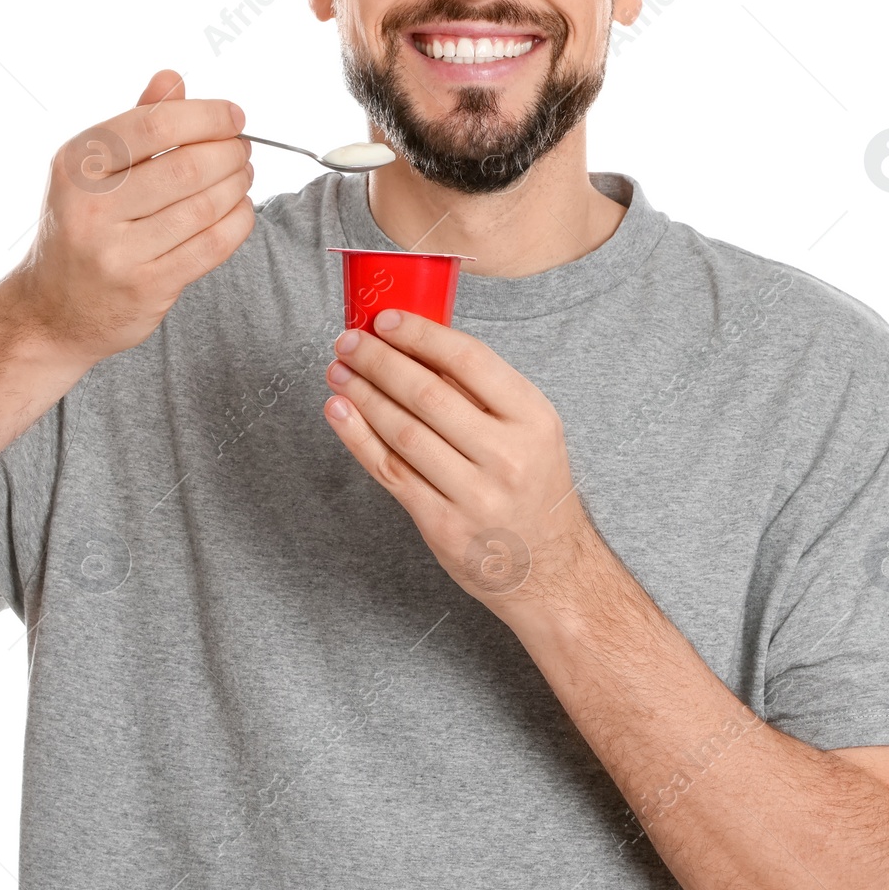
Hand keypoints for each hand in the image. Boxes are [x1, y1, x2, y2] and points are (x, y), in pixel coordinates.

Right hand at [14, 70, 254, 367]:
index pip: (156, 125)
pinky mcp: (147, 287)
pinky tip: (239, 209)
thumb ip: (134, 124)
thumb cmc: (78, 229)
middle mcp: (92, 207)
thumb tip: (173, 78)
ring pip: (205, 206)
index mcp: (77, 165)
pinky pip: (212, 246)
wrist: (50, 312)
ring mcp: (118, 252)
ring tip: (242, 176)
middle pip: (187, 166)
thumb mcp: (90, 172)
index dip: (207, 116)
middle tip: (242, 150)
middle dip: (230, 153)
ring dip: (237, 186)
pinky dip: (238, 221)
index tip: (234, 117)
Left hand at [321, 308, 590, 612]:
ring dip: (362, 395)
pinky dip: (358, 437)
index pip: (469, 360)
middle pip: (427, 394)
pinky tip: (339, 412)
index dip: (420, 335)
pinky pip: (389, 471)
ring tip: (338, 371)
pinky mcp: (442, 524)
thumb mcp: (531, 432)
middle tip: (349, 341)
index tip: (385, 319)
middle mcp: (507, 456)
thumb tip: (414, 343)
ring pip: (402, 432)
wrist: (550, 570)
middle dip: (379, 361)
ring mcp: (474, 494)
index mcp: (533, 419)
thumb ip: (481, 393)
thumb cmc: (533, 488)